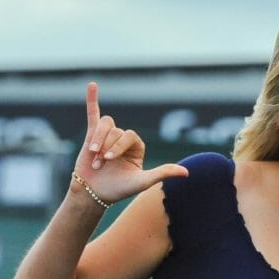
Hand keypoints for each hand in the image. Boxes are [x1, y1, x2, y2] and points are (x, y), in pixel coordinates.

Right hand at [74, 82, 187, 202]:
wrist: (93, 193)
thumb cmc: (119, 189)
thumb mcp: (143, 181)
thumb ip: (163, 173)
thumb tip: (187, 172)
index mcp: (137, 147)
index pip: (130, 135)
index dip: (118, 145)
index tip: (109, 159)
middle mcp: (123, 140)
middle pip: (116, 131)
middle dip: (106, 147)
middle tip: (100, 164)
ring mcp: (107, 137)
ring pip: (105, 125)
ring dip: (97, 139)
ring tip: (93, 155)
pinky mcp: (92, 135)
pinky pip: (93, 113)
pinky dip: (92, 99)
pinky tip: (92, 85)